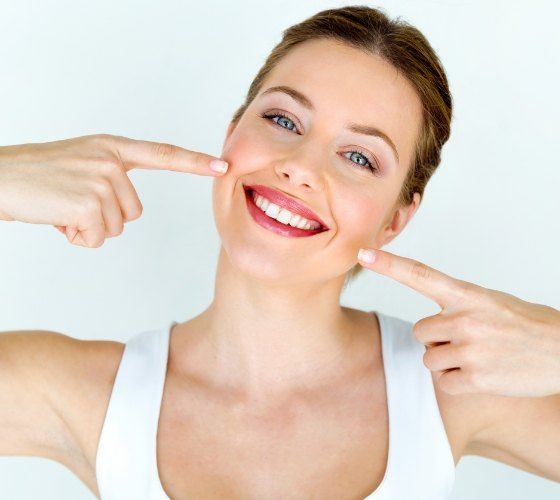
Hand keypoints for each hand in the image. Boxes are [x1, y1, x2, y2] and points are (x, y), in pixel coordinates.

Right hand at [0, 134, 228, 246]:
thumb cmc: (37, 176)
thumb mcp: (80, 163)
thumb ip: (111, 177)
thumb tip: (127, 210)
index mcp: (111, 148)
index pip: (162, 154)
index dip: (193, 161)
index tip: (222, 165)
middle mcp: (111, 161)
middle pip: (134, 212)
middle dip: (104, 217)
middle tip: (71, 202)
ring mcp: (101, 180)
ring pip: (117, 227)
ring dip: (89, 227)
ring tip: (61, 207)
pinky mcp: (88, 203)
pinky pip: (97, 238)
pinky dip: (76, 237)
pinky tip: (57, 218)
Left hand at [357, 248, 559, 396]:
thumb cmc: (524, 324)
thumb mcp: (490, 301)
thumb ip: (455, 305)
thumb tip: (427, 323)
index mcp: (467, 295)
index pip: (420, 275)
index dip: (389, 264)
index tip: (363, 253)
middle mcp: (465, 319)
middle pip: (420, 331)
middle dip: (437, 338)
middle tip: (469, 339)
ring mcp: (470, 349)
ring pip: (430, 357)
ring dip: (448, 360)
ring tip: (479, 355)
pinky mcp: (476, 378)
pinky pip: (443, 381)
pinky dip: (457, 381)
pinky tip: (483, 373)